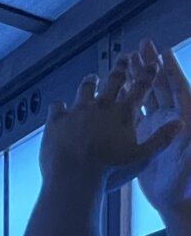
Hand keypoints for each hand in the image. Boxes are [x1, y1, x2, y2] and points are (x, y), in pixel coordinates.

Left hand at [40, 55, 181, 187]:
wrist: (74, 177)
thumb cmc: (109, 171)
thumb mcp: (141, 157)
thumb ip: (161, 139)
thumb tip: (180, 124)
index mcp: (123, 112)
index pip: (141, 87)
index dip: (148, 73)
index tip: (152, 62)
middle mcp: (101, 105)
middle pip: (113, 79)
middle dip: (121, 67)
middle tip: (125, 58)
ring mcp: (77, 110)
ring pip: (85, 88)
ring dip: (91, 81)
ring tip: (92, 78)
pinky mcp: (56, 120)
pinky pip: (57, 106)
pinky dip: (60, 107)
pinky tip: (60, 108)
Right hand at [134, 40, 190, 223]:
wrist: (173, 200)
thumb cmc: (185, 182)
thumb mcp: (190, 162)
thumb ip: (190, 143)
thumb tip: (188, 123)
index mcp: (184, 119)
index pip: (178, 88)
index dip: (171, 70)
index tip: (163, 52)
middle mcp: (171, 118)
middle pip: (161, 85)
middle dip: (152, 65)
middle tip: (142, 46)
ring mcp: (157, 126)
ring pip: (146, 95)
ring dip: (138, 77)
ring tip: (127, 60)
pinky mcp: (144, 136)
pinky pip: (134, 111)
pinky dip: (126, 98)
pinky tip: (115, 89)